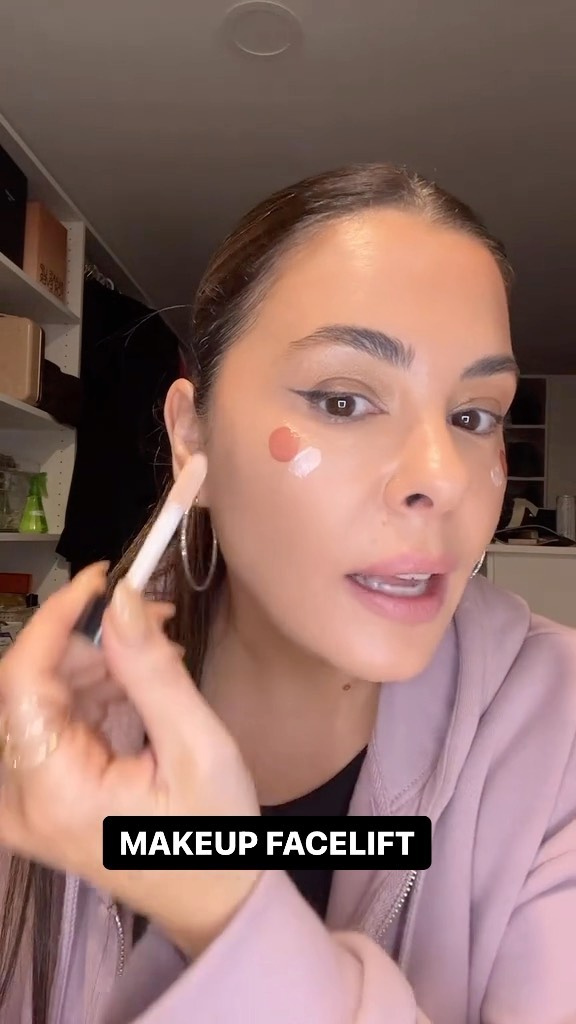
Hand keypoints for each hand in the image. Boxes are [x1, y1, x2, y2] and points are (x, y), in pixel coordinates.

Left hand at [0, 565, 260, 956]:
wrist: (211, 898)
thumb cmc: (210, 832)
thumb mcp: (196, 747)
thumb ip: (153, 672)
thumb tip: (120, 598)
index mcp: (52, 791)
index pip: (21, 680)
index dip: (55, 618)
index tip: (104, 579)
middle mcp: (18, 798)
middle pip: (29, 685)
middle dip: (87, 642)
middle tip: (154, 624)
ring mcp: (22, 800)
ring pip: (39, 695)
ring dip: (94, 664)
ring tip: (159, 658)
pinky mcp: (36, 794)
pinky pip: (50, 719)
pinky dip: (92, 691)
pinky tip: (139, 689)